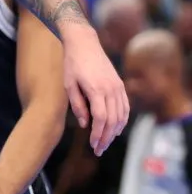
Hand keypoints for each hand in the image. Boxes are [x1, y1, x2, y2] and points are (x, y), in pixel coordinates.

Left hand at [61, 25, 129, 156]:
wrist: (84, 43)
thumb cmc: (72, 63)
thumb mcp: (69, 84)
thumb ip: (78, 105)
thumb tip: (85, 124)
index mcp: (96, 89)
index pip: (101, 118)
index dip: (98, 134)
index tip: (93, 145)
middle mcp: (111, 89)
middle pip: (113, 120)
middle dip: (106, 137)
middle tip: (99, 149)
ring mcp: (118, 87)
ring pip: (122, 115)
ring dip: (115, 131)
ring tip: (106, 141)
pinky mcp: (120, 85)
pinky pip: (125, 107)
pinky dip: (122, 120)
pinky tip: (116, 128)